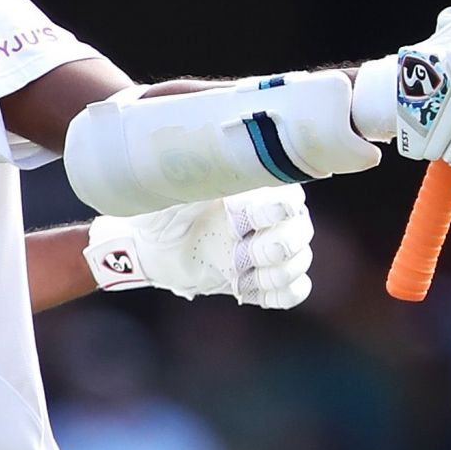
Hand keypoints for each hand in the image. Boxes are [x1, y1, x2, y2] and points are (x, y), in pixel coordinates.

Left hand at [84, 184, 313, 308]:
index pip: (289, 196)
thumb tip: (200, 156)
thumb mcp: (169, 191)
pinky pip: (293, 290)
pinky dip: (280, 293)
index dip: (279, 209)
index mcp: (251, 190)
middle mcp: (266, 217)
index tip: (248, 218)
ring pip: (300, 261)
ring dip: (276, 273)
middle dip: (278, 247)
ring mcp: (265, 250)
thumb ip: (190, 177)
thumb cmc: (158, 210)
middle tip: (241, 252)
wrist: (148, 247)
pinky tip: (248, 289)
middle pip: (302, 231)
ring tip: (241, 274)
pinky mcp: (258, 279)